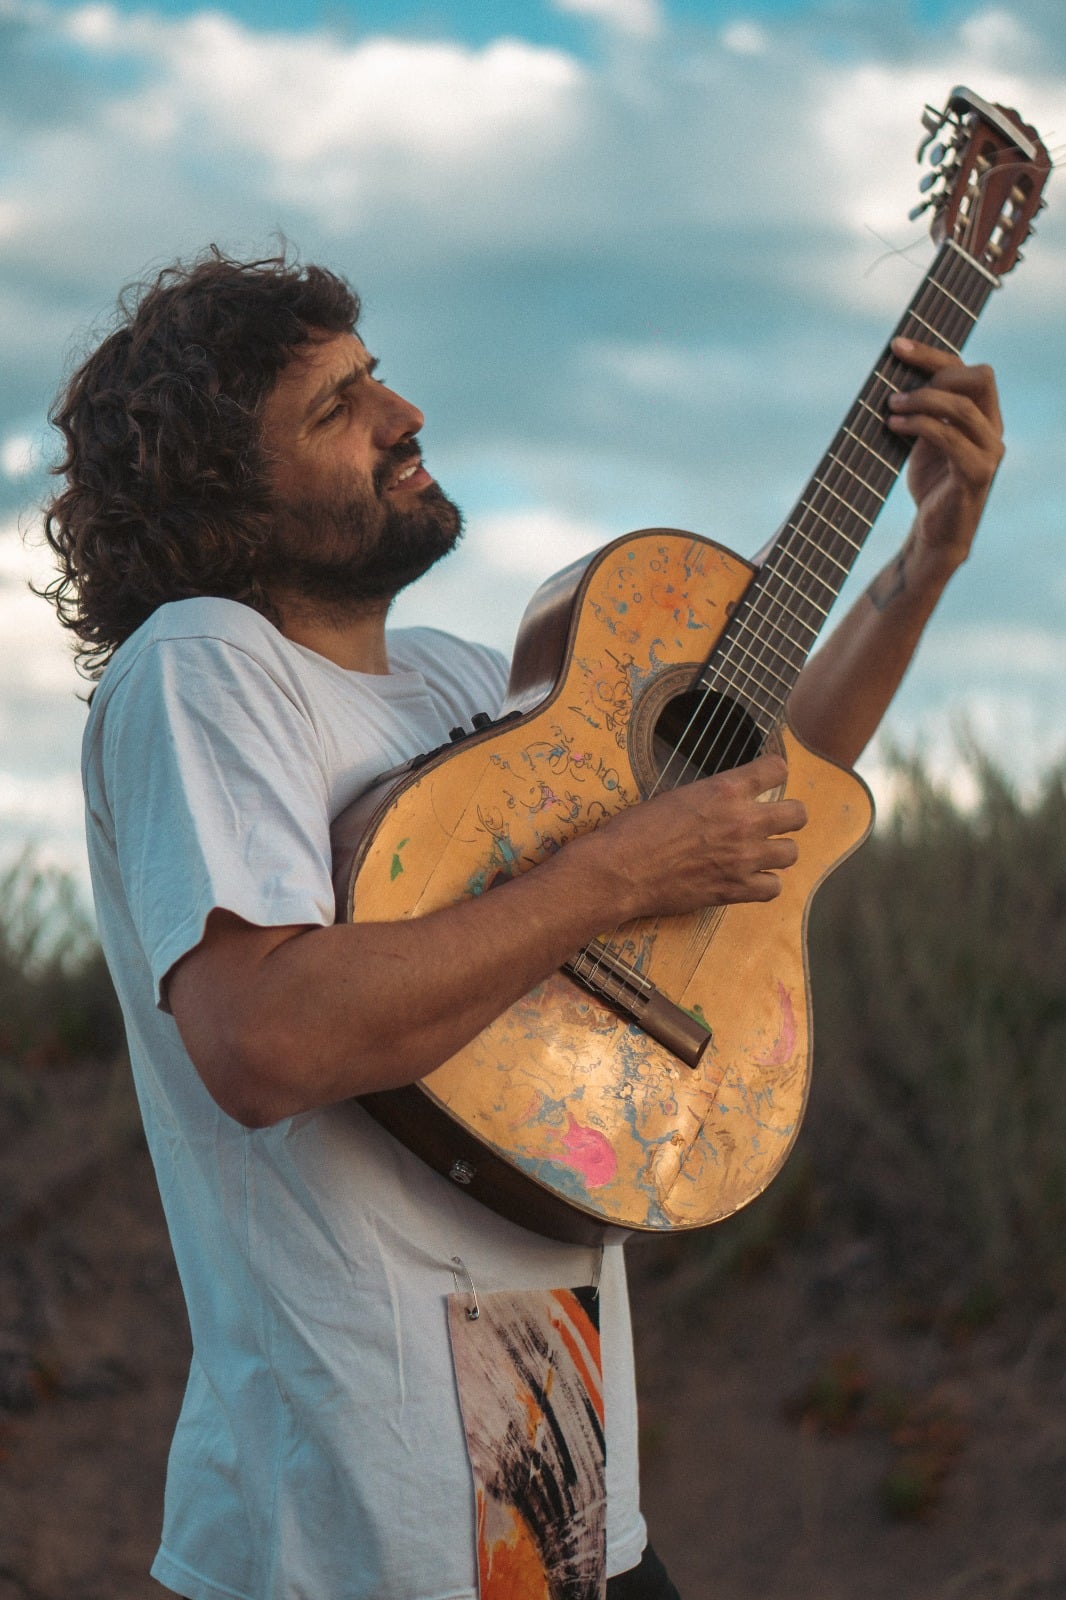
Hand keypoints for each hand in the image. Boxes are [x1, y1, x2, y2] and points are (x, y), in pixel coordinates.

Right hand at [573, 751, 807, 919]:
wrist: (620, 870)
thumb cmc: (636, 829)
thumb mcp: (678, 796)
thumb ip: (711, 798)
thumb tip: (723, 804)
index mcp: (726, 790)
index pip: (776, 769)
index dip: (774, 772)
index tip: (768, 779)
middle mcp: (743, 822)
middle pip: (798, 814)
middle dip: (789, 815)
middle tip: (773, 821)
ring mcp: (743, 859)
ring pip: (791, 853)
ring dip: (778, 851)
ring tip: (762, 853)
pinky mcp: (735, 890)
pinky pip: (773, 888)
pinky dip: (765, 884)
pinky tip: (750, 879)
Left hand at [886, 337, 1003, 571]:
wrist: (936, 531)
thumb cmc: (930, 482)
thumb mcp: (924, 438)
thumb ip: (923, 408)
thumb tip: (894, 374)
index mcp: (984, 415)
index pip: (966, 369)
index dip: (932, 354)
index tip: (896, 346)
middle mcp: (993, 428)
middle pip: (979, 377)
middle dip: (934, 374)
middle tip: (896, 393)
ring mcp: (990, 450)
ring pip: (963, 406)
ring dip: (922, 401)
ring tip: (891, 408)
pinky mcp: (977, 473)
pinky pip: (951, 437)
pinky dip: (920, 426)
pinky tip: (896, 426)